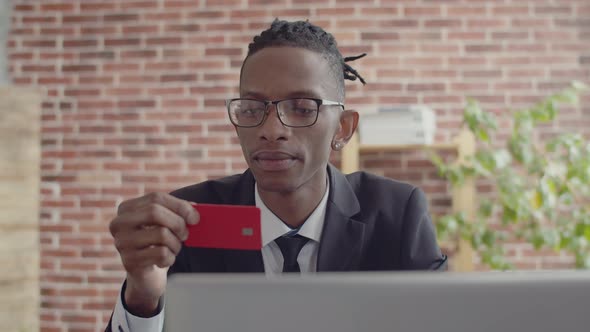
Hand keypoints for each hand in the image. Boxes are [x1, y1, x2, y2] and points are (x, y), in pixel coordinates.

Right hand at [109, 192, 198, 315]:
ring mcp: (122, 243)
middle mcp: (119, 224)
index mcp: (126, 209)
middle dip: (177, 223)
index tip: (195, 217)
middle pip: (154, 212)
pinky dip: (170, 258)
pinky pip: (161, 254)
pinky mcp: (129, 261)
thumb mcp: (165, 224)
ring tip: (173, 249)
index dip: (179, 206)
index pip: (156, 198)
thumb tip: (195, 210)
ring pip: (161, 234)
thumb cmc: (157, 244)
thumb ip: (178, 213)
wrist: (146, 276)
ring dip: (176, 244)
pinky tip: (164, 261)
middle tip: (185, 234)